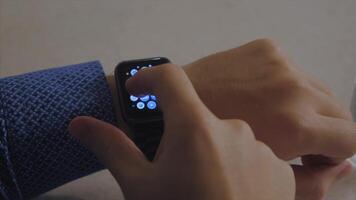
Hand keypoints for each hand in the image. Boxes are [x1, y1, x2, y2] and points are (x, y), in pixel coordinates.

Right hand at [70, 64, 294, 199]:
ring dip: (210, 154)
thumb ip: (111, 147)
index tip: (139, 91)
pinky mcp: (280, 171)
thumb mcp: (138, 186)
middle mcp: (234, 129)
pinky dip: (237, 169)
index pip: (169, 77)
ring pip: (225, 139)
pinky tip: (230, 194)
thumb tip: (80, 124)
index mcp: (195, 127)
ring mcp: (262, 149)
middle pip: (197, 117)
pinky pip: (252, 157)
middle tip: (174, 170)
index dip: (148, 78)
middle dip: (181, 136)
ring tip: (204, 188)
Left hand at [183, 38, 354, 198]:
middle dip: (324, 131)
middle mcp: (294, 88)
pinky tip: (262, 97)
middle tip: (295, 140)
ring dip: (308, 107)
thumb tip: (344, 168)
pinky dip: (288, 86)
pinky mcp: (268, 49)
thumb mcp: (263, 175)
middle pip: (340, 112)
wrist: (175, 104)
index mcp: (295, 124)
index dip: (336, 151)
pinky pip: (295, 71)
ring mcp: (281, 63)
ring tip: (276, 117)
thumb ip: (311, 180)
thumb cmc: (208, 145)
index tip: (315, 155)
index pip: (351, 139)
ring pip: (319, 89)